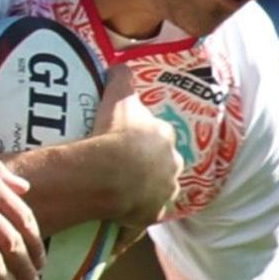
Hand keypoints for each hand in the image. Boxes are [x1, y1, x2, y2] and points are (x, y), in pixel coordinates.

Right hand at [94, 65, 181, 228]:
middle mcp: (173, 164)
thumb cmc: (114, 133)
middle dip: (145, 163)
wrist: (106, 174)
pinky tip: (117, 210)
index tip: (123, 139)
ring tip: (116, 187)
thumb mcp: (118, 96)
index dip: (141, 136)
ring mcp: (164, 192)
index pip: (157, 134)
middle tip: (118, 163)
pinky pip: (142, 213)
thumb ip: (121, 76)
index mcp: (166, 136)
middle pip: (160, 162)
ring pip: (155, 188)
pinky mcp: (151, 215)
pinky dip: (133, 212)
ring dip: (141, 188)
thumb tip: (119, 64)